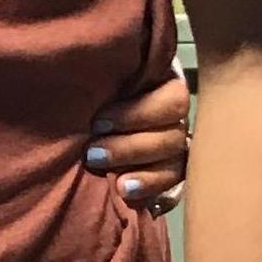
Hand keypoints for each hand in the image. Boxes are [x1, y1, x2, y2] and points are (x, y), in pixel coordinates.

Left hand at [88, 69, 192, 215]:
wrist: (85, 116)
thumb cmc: (93, 90)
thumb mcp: (101, 75)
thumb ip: (104, 72)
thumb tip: (86, 58)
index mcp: (166, 88)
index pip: (172, 102)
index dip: (137, 114)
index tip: (97, 123)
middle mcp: (176, 121)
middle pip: (172, 138)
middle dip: (130, 148)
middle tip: (92, 154)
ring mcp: (176, 152)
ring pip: (175, 167)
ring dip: (147, 178)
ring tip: (117, 186)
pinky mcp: (169, 180)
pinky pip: (176, 193)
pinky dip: (159, 198)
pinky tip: (139, 204)